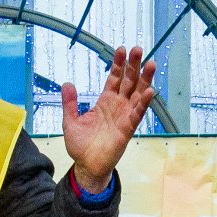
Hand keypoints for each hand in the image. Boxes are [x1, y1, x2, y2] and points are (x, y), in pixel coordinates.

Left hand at [62, 46, 155, 192]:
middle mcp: (117, 106)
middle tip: (138, 49)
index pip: (114, 78)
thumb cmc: (80, 146)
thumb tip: (66, 83)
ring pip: (137, 94)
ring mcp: (124, 117)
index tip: (121, 49)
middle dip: (133, 65)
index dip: (118, 64)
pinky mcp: (127, 129)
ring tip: (150, 63)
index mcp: (105, 102)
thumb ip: (69, 103)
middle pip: (128, 81)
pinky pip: (137, 114)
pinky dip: (143, 103)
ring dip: (144, 79)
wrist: (86, 166)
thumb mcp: (70, 121)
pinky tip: (149, 91)